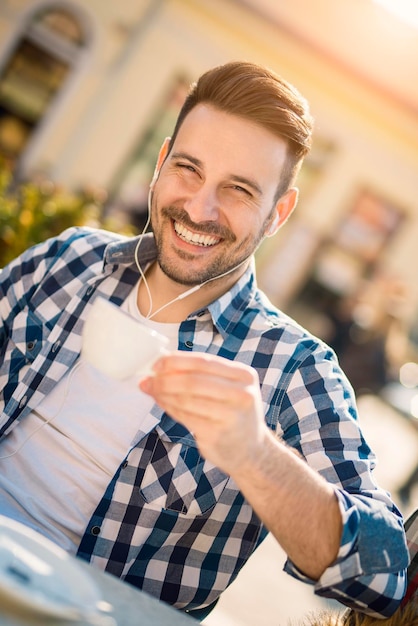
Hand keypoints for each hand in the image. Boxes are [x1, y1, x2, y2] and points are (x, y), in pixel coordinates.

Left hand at [139, 352, 266, 474]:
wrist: (252, 451)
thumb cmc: (234, 413)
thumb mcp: (229, 388)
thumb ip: (201, 374)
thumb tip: (162, 365)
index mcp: (244, 375)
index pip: (204, 362)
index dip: (176, 361)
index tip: (157, 363)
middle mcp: (241, 394)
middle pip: (193, 380)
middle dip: (166, 378)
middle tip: (149, 379)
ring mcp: (230, 415)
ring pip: (186, 398)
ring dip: (164, 393)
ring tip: (152, 390)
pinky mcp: (216, 434)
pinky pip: (185, 416)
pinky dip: (169, 407)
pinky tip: (162, 402)